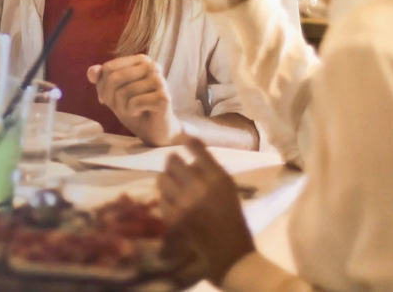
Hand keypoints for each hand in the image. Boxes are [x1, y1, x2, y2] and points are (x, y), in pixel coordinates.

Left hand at [87, 55, 181, 145]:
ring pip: (123, 92)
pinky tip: (141, 113)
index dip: (102, 87)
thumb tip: (91, 71)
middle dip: (111, 98)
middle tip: (120, 108)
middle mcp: (152, 66)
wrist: (155, 130)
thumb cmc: (135, 109)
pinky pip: (134, 103)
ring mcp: (160, 81)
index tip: (108, 99)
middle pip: (114, 79)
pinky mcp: (163, 97)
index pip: (108, 68)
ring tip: (133, 110)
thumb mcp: (113, 93)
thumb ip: (102, 79)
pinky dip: (132, 112)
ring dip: (122, 107)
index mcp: (141, 60)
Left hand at [158, 137, 254, 284]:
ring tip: (169, 182)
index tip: (183, 140)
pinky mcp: (173, 219)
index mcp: (218, 177)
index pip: (197, 148)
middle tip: (172, 162)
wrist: (230, 252)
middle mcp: (199, 186)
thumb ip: (210, 172)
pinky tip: (170, 202)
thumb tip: (190, 159)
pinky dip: (164, 199)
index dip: (188, 141)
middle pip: (173, 161)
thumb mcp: (228, 189)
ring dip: (165, 178)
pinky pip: (160, 200)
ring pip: (162, 179)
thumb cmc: (232, 219)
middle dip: (172, 161)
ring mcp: (183, 203)